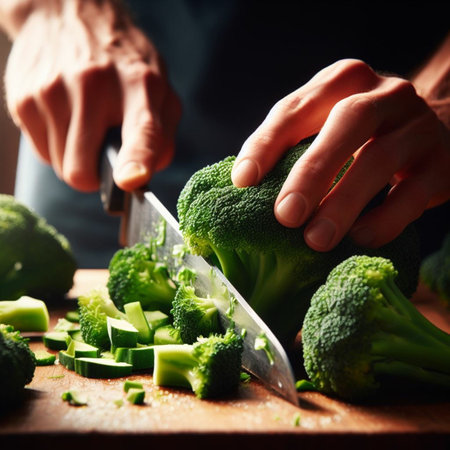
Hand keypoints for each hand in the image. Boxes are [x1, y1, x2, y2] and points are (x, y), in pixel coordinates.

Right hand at [4, 0, 180, 191]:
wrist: (69, 13)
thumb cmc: (123, 62)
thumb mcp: (159, 87)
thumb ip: (164, 133)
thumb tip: (144, 175)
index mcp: (139, 84)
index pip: (141, 129)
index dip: (136, 159)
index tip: (129, 180)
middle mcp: (94, 84)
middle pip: (82, 168)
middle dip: (95, 177)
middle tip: (103, 159)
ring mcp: (53, 90)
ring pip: (62, 167)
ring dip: (76, 160)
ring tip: (85, 129)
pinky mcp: (24, 97)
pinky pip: (43, 153)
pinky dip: (57, 146)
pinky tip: (66, 119)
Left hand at [232, 59, 449, 250]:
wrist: (435, 127)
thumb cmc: (361, 133)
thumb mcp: (327, 121)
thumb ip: (293, 142)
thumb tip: (246, 185)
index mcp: (343, 81)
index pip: (296, 108)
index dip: (266, 144)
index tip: (243, 180)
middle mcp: (384, 95)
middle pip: (347, 123)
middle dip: (312, 172)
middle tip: (285, 215)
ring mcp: (417, 127)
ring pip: (380, 159)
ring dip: (343, 203)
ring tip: (315, 239)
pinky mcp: (441, 164)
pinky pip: (413, 194)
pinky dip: (384, 219)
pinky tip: (358, 238)